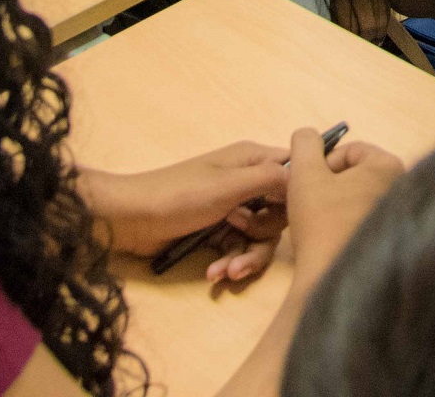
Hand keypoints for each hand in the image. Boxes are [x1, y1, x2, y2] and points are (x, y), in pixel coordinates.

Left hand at [90, 142, 295, 284]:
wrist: (130, 220)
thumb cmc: (179, 195)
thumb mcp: (228, 185)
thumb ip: (270, 179)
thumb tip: (304, 179)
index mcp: (252, 160)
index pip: (294, 172)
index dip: (299, 195)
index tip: (295, 215)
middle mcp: (247, 181)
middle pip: (280, 213)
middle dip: (265, 234)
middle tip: (242, 234)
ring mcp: (233, 208)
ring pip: (260, 237)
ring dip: (246, 257)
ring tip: (227, 272)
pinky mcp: (218, 231)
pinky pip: (239, 249)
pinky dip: (230, 262)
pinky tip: (214, 275)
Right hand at [283, 127, 402, 287]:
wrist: (332, 278)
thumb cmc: (321, 222)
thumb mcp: (304, 173)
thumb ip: (304, 143)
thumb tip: (308, 134)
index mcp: (390, 166)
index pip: (349, 151)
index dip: (320, 165)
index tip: (307, 186)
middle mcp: (404, 186)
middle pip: (355, 174)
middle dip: (329, 185)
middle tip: (310, 204)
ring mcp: (400, 215)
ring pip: (357, 197)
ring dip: (334, 204)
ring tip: (320, 223)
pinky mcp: (393, 238)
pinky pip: (364, 218)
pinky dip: (346, 223)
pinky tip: (333, 238)